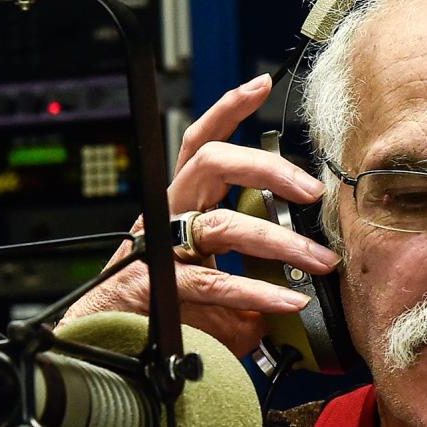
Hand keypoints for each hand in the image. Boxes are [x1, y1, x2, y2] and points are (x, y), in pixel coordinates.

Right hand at [61, 74, 341, 355]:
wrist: (108, 341)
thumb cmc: (164, 306)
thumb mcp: (217, 279)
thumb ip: (256, 272)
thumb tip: (303, 279)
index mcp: (183, 203)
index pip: (201, 144)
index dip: (227, 110)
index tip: (260, 85)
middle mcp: (169, 215)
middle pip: (211, 165)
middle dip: (266, 168)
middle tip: (310, 190)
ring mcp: (160, 249)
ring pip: (222, 225)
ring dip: (279, 243)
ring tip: (318, 260)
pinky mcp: (159, 287)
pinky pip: (215, 284)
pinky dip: (258, 293)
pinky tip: (288, 301)